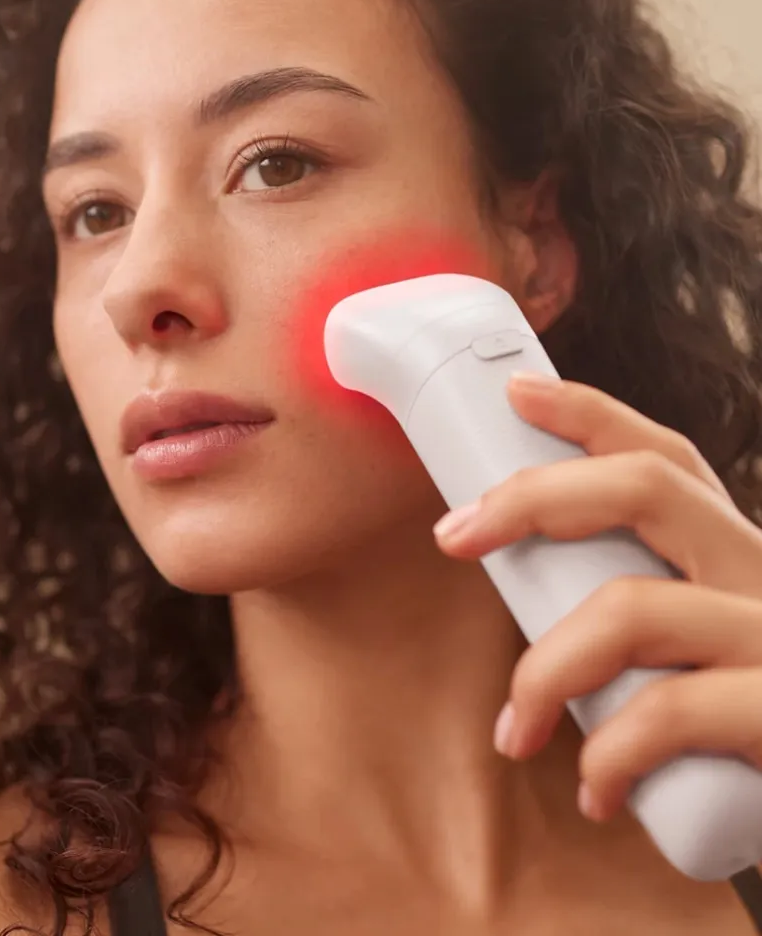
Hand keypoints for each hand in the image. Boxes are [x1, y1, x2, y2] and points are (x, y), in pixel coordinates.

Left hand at [432, 372, 761, 821]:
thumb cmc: (745, 727)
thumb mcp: (700, 652)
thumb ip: (642, 618)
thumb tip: (533, 599)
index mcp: (736, 556)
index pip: (668, 459)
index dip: (592, 416)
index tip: (516, 394)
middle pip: (647, 488)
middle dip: (532, 498)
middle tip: (452, 535)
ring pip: (632, 607)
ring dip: (544, 673)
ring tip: (517, 731)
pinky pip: (671, 713)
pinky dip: (609, 752)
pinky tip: (596, 790)